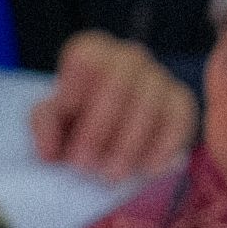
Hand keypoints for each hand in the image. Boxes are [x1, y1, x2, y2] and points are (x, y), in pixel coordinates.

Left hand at [30, 32, 196, 180]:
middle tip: (82, 165)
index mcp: (93, 52)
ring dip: (128, 145)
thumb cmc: (75, 122)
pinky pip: (179, 121)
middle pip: (118, 82)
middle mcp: (129, 58)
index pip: (85, 58)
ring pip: (149, 104)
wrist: (107, 136)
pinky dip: (162, 148)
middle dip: (98, 128)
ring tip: (110, 175)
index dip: (74, 91)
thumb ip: (45, 125)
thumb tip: (50, 151)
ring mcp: (159, 78)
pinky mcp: (182, 103)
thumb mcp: (51, 120)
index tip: (65, 121)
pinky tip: (145, 170)